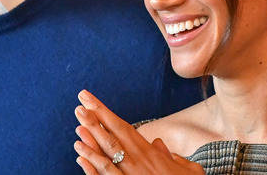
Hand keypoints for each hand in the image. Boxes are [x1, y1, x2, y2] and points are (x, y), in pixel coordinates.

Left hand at [73, 90, 204, 174]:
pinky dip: (91, 167)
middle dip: (94, 118)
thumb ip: (172, 155)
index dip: (105, 112)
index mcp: (149, 152)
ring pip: (106, 155)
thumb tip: (158, 143)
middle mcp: (138, 162)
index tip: (90, 99)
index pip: (122, 127)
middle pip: (112, 136)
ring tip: (77, 125)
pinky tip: (79, 157)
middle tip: (80, 102)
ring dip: (90, 140)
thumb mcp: (188, 169)